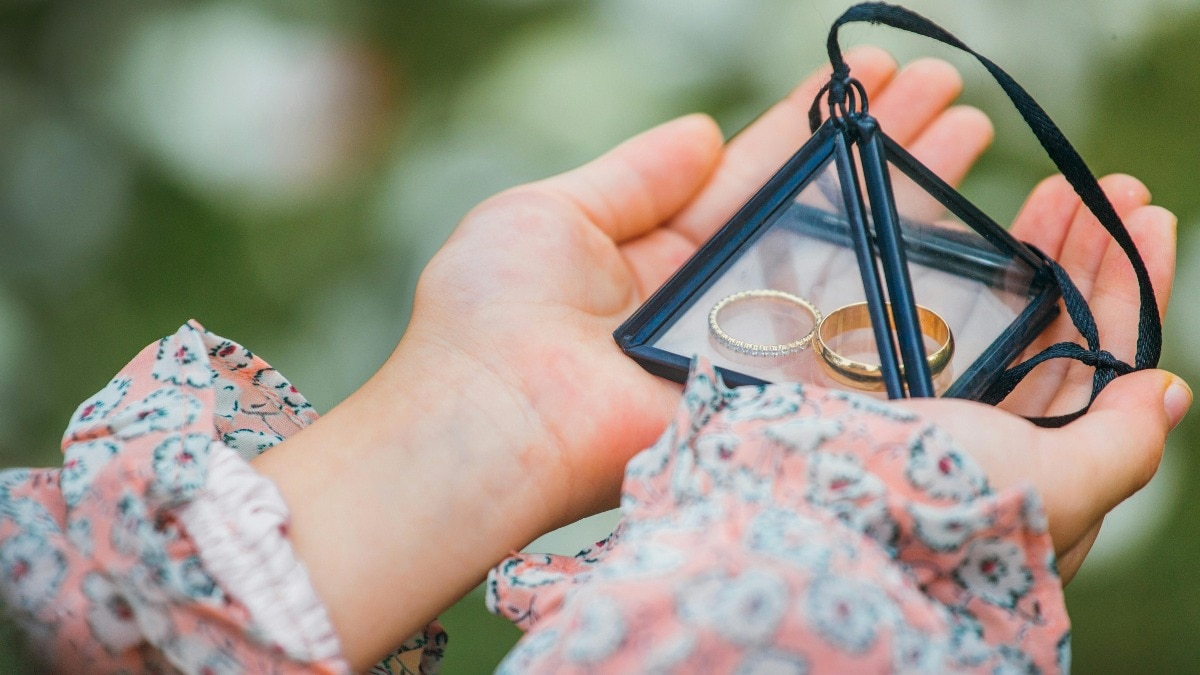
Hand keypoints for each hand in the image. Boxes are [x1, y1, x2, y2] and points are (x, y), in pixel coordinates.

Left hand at [258, 47, 998, 665]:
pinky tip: (965, 237)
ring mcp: (748, 346)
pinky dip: (904, 294)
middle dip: (880, 149)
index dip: (816, 123)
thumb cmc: (494, 313)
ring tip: (973, 131)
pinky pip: (849, 344)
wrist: (488, 422)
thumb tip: (701, 131)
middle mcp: (714, 296)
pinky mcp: (770, 396)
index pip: (756, 171)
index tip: (875, 75)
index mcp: (658, 248)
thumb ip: (633, 175)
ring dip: (909, 201)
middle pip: (816, 212)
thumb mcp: (549, 212)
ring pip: (845, 265)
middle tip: (949, 93)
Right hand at [901, 172, 1187, 582]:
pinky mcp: (873, 380)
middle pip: (1055, 334)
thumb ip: (1119, 446)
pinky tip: (980, 225)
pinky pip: (933, 308)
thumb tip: (1168, 391)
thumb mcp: (1056, 488)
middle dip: (1087, 256)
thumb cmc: (942, 507)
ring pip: (1001, 316)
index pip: (1105, 373)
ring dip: (1037, 248)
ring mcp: (928, 407)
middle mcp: (988, 440)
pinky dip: (964, 262)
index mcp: (1039, 474)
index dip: (1132, 294)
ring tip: (1060, 188)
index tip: (1150, 221)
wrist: (809, 510)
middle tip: (1111, 189)